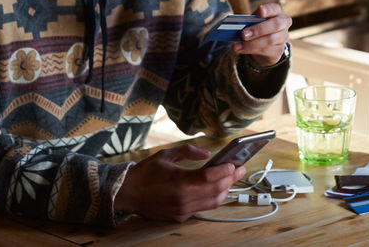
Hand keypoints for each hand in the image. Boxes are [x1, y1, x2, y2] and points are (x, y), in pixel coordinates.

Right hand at [116, 144, 245, 221]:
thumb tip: (207, 154)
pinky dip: (211, 199)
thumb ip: (188, 151)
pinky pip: (202, 208)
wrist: (128, 194)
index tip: (234, 163)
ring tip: (230, 180)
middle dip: (231, 179)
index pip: (209, 176)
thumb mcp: (166, 155)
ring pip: (212, 202)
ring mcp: (182, 210)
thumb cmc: (146, 173)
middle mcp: (182, 198)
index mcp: (179, 180)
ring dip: (225, 191)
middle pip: (215, 190)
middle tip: (240, 170)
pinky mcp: (180, 217)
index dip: (225, 170)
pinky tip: (215, 190)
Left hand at [231, 3, 290, 66]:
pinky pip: (265, 50)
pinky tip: (240, 49)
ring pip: (269, 40)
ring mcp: (283, 37)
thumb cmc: (258, 27)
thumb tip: (236, 27)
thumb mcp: (254, 21)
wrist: (266, 44)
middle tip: (243, 34)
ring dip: (251, 44)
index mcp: (276, 12)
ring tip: (236, 46)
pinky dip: (250, 50)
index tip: (259, 11)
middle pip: (275, 25)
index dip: (267, 10)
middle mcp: (283, 23)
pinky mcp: (279, 50)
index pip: (274, 8)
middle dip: (258, 30)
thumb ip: (249, 22)